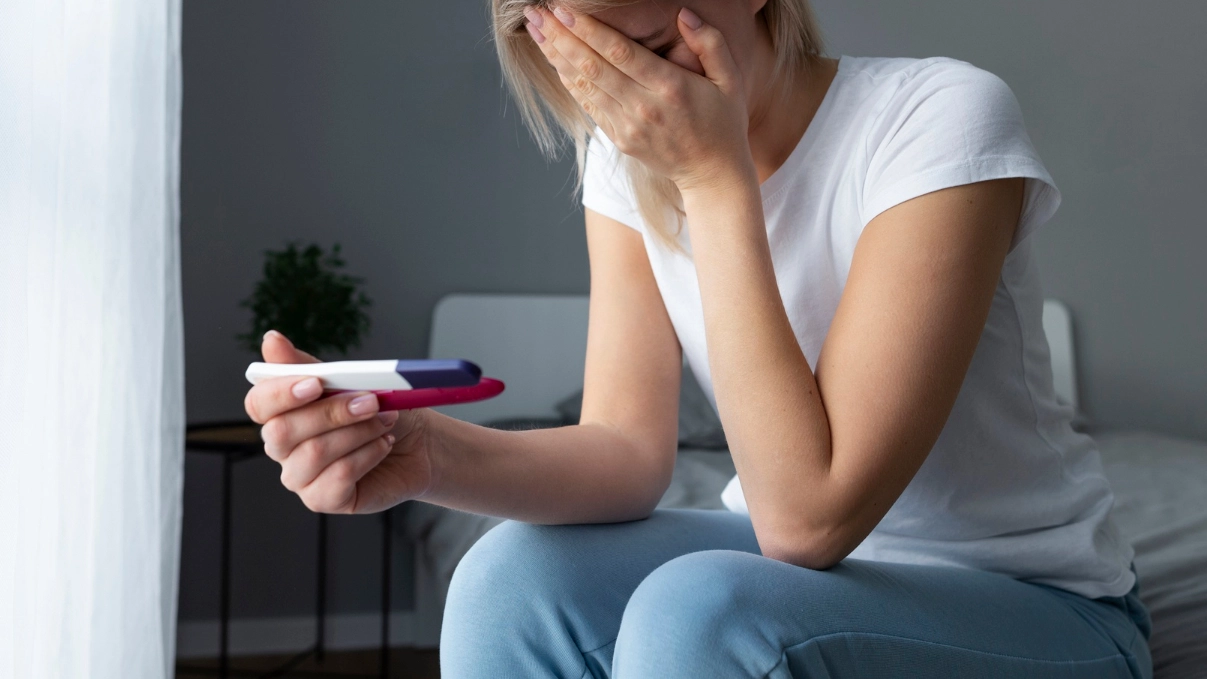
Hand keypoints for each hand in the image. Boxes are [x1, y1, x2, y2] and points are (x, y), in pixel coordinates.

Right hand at [243, 330, 434, 513]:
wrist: (420, 442)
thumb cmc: (380, 409)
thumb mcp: (348, 380)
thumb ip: (308, 366)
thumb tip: (271, 341)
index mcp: (281, 412)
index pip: (258, 403)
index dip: (281, 393)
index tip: (316, 383)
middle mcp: (283, 447)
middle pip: (282, 431)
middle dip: (331, 412)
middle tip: (370, 401)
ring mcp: (300, 476)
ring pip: (314, 453)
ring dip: (358, 431)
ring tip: (385, 421)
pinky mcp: (323, 499)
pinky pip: (337, 477)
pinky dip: (368, 455)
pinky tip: (384, 445)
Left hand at [526, 6, 755, 193]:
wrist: (713, 174)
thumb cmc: (723, 122)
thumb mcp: (729, 80)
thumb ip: (710, 43)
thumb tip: (683, 15)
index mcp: (671, 88)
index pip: (620, 53)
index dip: (588, 30)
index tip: (563, 9)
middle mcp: (644, 108)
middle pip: (593, 67)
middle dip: (560, 37)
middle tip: (536, 13)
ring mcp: (628, 127)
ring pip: (584, 86)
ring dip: (556, 56)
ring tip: (535, 31)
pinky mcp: (619, 139)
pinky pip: (588, 105)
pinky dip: (569, 81)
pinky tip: (554, 60)